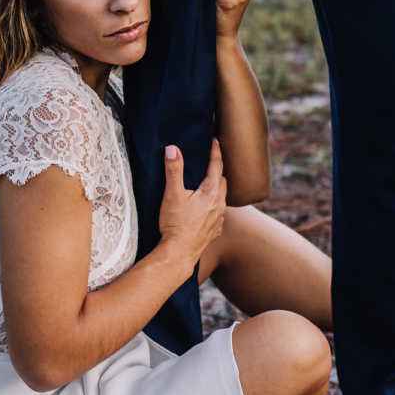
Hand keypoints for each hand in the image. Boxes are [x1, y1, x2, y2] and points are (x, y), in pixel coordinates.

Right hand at [158, 139, 226, 268]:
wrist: (179, 254)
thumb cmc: (175, 225)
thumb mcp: (172, 194)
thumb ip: (173, 170)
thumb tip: (172, 149)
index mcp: (211, 193)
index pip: (216, 166)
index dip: (215, 152)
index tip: (215, 140)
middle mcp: (219, 205)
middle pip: (222, 181)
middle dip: (217, 170)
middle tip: (211, 161)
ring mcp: (218, 219)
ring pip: (222, 198)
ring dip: (217, 188)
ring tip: (209, 183)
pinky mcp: (214, 231)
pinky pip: (218, 213)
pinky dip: (214, 206)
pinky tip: (206, 208)